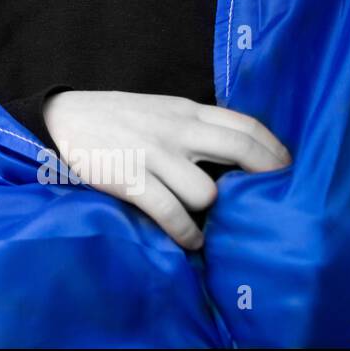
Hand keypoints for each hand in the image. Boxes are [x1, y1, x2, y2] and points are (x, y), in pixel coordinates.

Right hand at [41, 90, 291, 250]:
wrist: (61, 117)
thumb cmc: (114, 117)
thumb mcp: (159, 109)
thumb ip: (194, 125)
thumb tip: (236, 152)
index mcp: (184, 110)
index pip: (245, 124)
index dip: (275, 149)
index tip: (288, 170)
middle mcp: (175, 129)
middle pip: (241, 150)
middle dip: (266, 177)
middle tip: (274, 200)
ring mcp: (152, 154)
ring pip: (207, 191)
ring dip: (212, 212)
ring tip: (211, 223)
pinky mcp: (130, 179)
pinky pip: (171, 213)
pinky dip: (187, 233)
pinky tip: (191, 241)